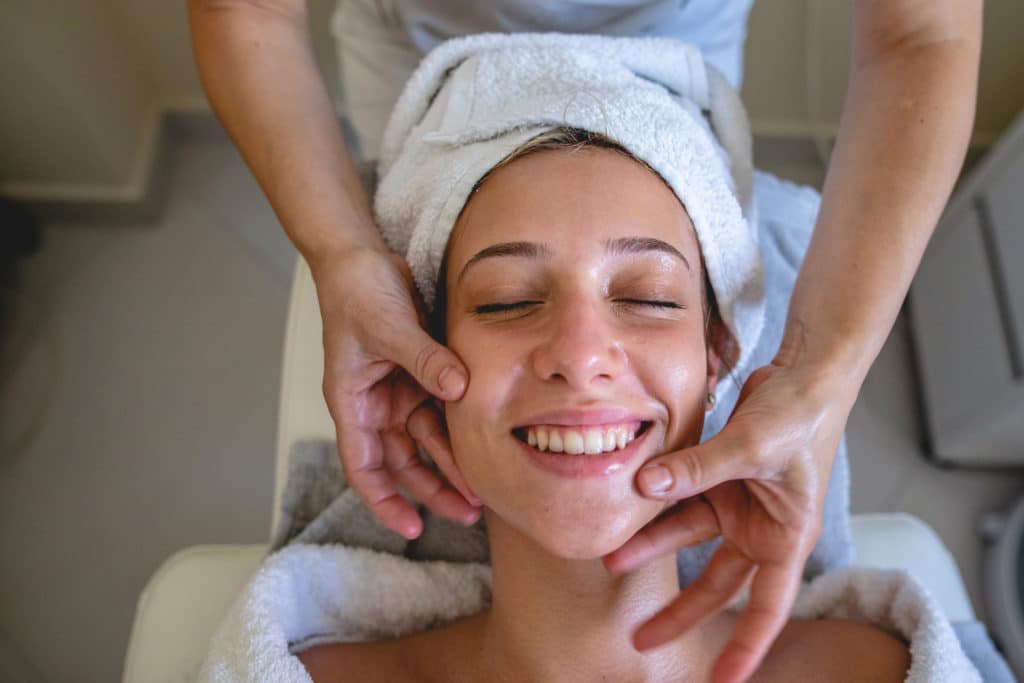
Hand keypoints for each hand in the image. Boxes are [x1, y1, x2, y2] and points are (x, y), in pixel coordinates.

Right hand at [312, 246, 480, 538]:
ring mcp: (400, 391)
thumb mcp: (387, 327)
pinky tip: (487, 444)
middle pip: (404, 462)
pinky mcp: (423, 374)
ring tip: (485, 488)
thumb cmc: (356, 292)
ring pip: (428, 440)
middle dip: (433, 490)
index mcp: (353, 403)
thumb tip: (460, 388)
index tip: (410, 527)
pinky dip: (460, 428)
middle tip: (468, 513)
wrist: (361, 257)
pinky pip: (444, 409)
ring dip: (453, 462)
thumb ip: (424, 360)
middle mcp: (377, 405)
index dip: (384, 501)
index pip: (364, 466)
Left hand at [602, 360, 856, 682]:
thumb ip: (697, 469)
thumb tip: (645, 487)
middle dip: (678, 612)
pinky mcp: (719, 479)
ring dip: (650, 546)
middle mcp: (762, 529)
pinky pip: (681, 500)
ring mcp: (738, 504)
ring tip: (610, 558)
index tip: (719, 681)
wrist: (803, 373)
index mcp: (787, 537)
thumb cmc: (801, 414)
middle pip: (716, 585)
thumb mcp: (751, 446)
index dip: (744, 648)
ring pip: (687, 538)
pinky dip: (655, 506)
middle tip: (639, 637)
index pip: (765, 608)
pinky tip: (625, 511)